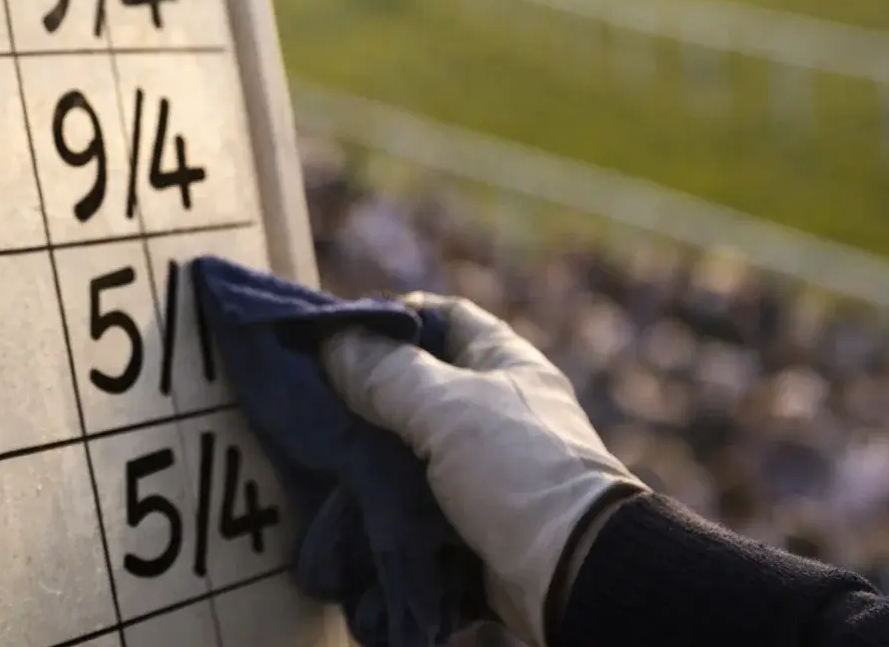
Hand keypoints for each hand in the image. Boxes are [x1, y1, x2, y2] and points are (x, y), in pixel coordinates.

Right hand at [321, 294, 645, 646]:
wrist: (572, 572)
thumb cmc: (517, 469)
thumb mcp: (447, 407)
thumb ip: (386, 372)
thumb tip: (332, 342)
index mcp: (504, 361)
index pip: (444, 316)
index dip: (393, 316)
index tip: (339, 332)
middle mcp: (495, 405)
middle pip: (419, 380)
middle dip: (368, 385)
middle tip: (316, 390)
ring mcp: (483, 461)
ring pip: (411, 438)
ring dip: (371, 443)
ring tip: (321, 440)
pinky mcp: (469, 511)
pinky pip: (415, 489)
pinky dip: (383, 489)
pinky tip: (343, 486)